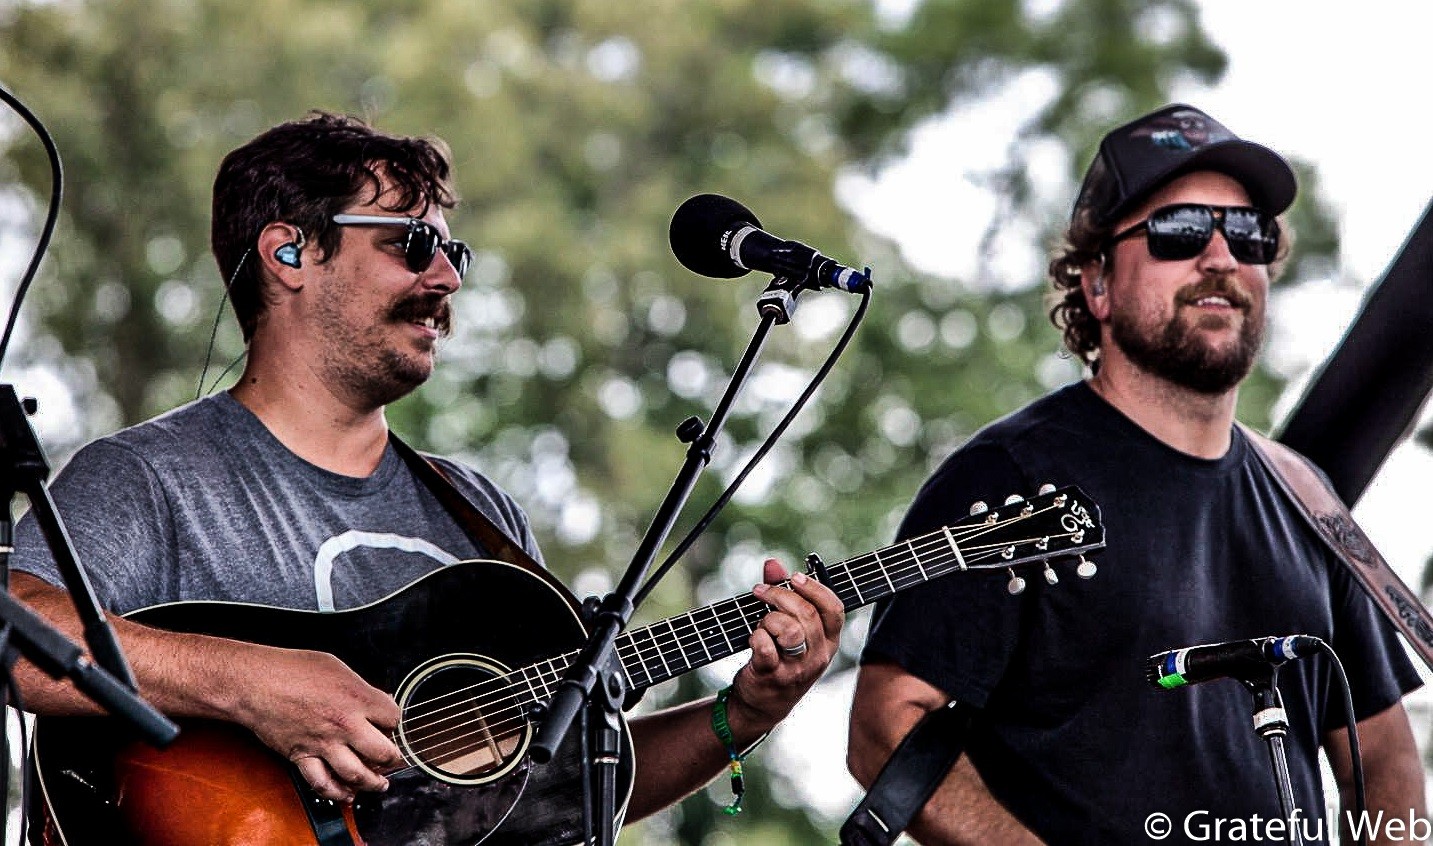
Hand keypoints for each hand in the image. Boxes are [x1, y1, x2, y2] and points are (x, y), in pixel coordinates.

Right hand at [228, 644, 402, 801]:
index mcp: (357, 698)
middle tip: (392, 759)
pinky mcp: (302, 757)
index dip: (393, 721)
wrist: (255, 682)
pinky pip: (323, 783)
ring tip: (379, 784)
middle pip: (383, 753)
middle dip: (392, 758)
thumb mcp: (337, 667)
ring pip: (357, 775)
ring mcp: (323, 744)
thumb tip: (378, 700)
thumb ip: (360, 687)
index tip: (389, 724)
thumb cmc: (292, 669)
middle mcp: (344, 724)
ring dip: (372, 783)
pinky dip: (337, 793)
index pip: (393, 718)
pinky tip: (346, 794)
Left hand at [727, 558, 843, 740]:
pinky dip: (755, 637)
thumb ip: (782, 593)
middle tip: (761, 591)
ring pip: (790, 630)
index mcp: (828, 641)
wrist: (763, 704)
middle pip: (807, 614)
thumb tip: (773, 563)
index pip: (834, 609)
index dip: (814, 588)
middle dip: (779, 595)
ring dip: (769, 619)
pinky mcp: (773, 677)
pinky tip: (753, 640)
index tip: (793, 577)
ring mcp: (797, 669)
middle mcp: (818, 656)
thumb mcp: (788, 627)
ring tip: (761, 624)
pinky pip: (765, 647)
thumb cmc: (777, 657)